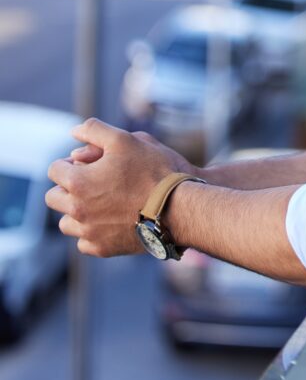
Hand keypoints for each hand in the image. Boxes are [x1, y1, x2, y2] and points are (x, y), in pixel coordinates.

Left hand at [46, 118, 198, 257]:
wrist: (178, 208)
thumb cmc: (153, 171)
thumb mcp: (125, 139)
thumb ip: (95, 130)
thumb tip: (74, 131)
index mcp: (77, 182)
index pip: (54, 170)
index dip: (70, 163)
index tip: (88, 164)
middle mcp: (77, 210)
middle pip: (54, 198)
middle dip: (68, 189)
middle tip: (93, 183)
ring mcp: (89, 232)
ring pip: (67, 223)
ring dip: (77, 213)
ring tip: (101, 203)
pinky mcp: (102, 249)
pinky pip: (84, 243)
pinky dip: (92, 233)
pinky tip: (110, 221)